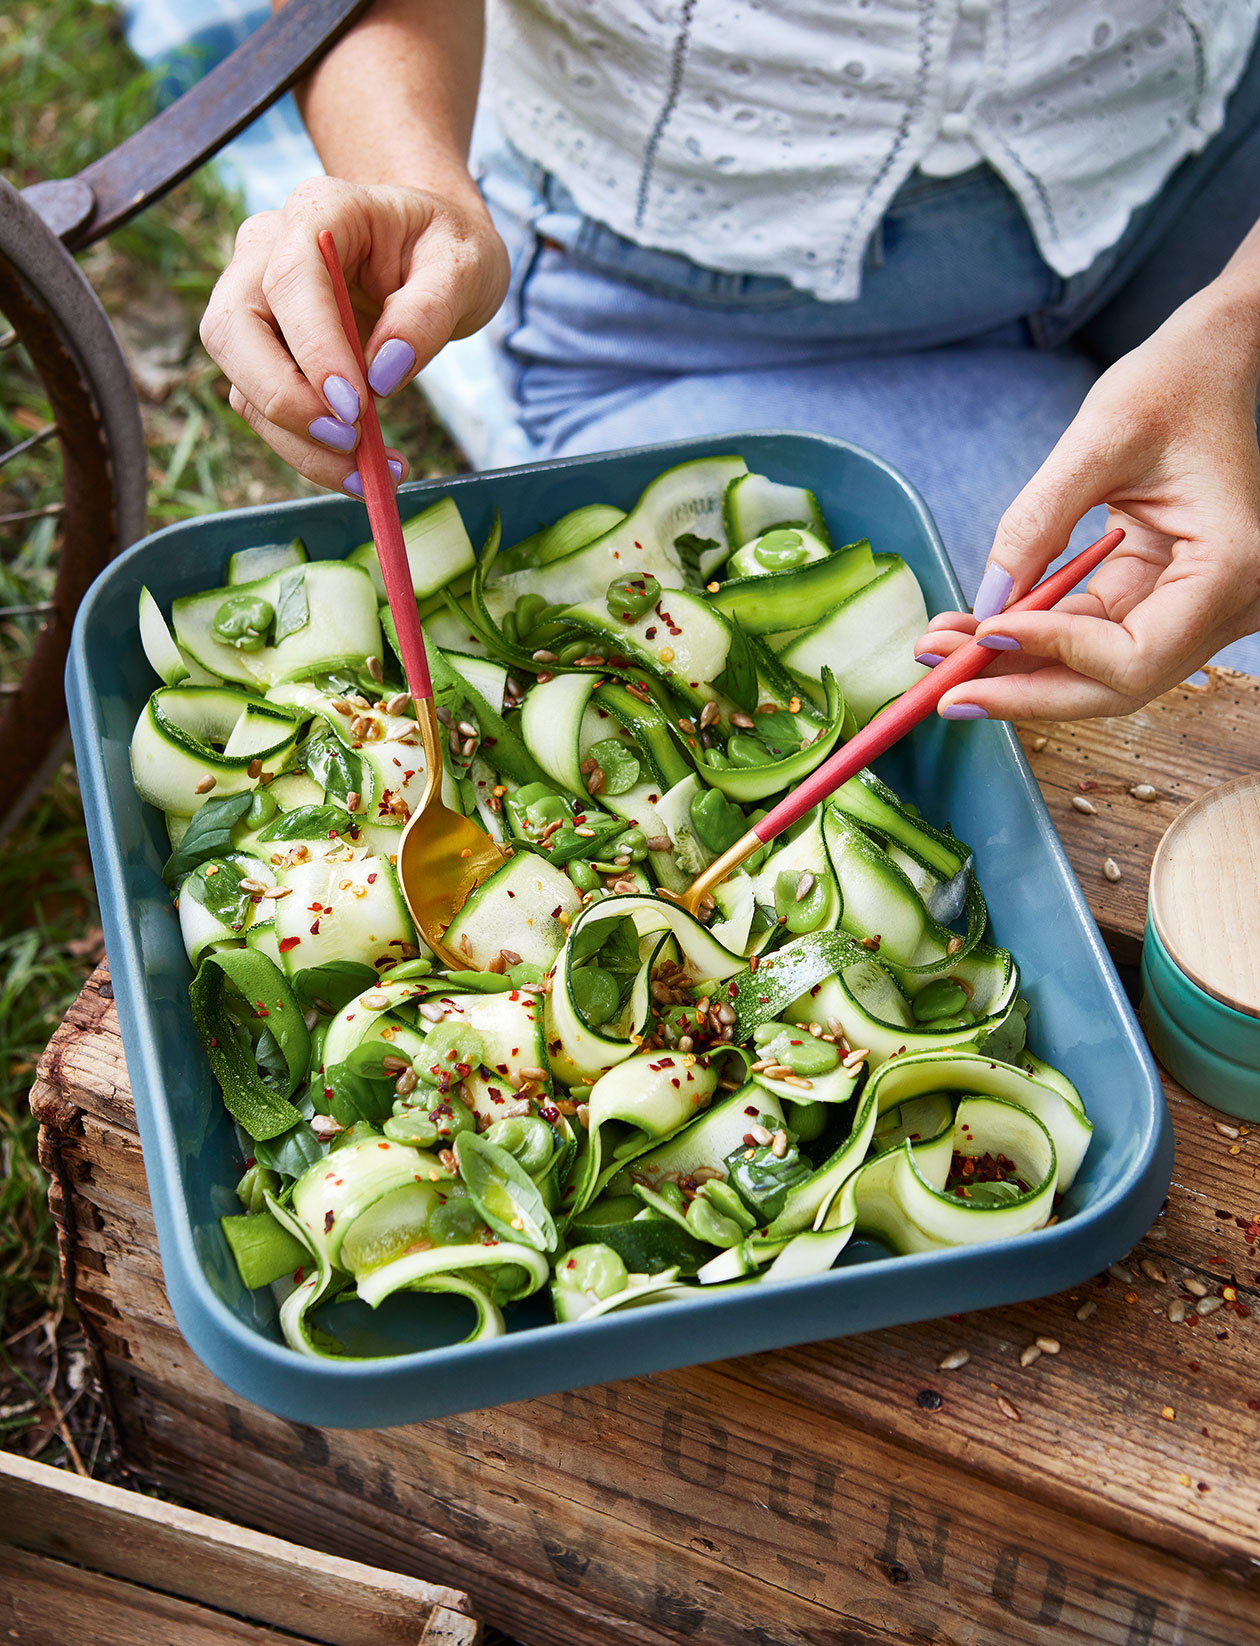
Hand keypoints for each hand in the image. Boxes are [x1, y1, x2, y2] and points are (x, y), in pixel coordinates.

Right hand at [200, 175, 508, 492]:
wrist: (430, 254)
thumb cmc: (444, 250)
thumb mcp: (464, 267)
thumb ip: (427, 313)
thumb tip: (384, 374)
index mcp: (319, 210)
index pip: (290, 278)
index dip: (314, 347)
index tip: (355, 406)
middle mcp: (267, 250)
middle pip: (233, 330)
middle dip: (283, 399)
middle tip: (350, 443)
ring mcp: (255, 302)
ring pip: (242, 382)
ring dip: (299, 442)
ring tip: (372, 476)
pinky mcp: (263, 353)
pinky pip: (266, 410)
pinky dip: (308, 451)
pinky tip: (361, 470)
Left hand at [913, 284, 1259, 720]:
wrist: (1204, 367)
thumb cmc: (1169, 386)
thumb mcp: (1098, 438)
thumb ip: (1038, 521)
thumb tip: (987, 602)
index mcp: (1227, 566)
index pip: (1133, 656)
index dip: (1054, 654)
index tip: (983, 632)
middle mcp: (1223, 603)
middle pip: (1113, 686)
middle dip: (1023, 688)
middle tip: (943, 691)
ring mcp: (1193, 610)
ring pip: (1095, 673)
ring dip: (1015, 668)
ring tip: (940, 648)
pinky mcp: (1160, 602)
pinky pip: (1090, 639)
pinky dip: (1031, 640)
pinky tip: (972, 631)